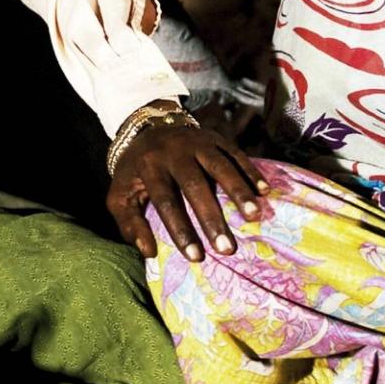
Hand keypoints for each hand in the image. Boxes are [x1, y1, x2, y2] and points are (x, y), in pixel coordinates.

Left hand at [106, 105, 269, 261]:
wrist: (146, 127)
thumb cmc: (135, 172)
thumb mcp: (119, 196)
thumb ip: (130, 224)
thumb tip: (148, 252)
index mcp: (149, 166)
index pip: (166, 201)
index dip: (180, 229)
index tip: (196, 257)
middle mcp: (174, 152)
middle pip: (195, 185)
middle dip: (212, 217)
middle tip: (226, 248)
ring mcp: (197, 142)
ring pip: (220, 166)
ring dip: (238, 191)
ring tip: (254, 216)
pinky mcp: (215, 137)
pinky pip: (236, 154)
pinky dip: (251, 171)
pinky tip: (264, 191)